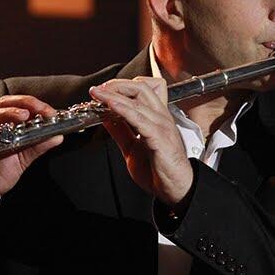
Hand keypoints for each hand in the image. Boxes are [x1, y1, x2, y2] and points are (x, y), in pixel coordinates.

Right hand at [0, 95, 63, 215]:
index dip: (37, 106)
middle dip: (26, 104)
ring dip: (8, 112)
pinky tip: (2, 132)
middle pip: (6, 103)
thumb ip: (38, 146)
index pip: (21, 106)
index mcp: (4, 121)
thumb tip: (58, 136)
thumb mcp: (23, 159)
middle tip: (43, 110)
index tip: (52, 113)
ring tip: (24, 116)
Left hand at [89, 77, 193, 206]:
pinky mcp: (160, 138)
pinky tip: (111, 107)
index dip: (122, 86)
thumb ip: (121, 131)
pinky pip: (140, 120)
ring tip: (98, 94)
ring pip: (139, 101)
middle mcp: (161, 118)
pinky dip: (124, 111)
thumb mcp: (133, 147)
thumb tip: (105, 118)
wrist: (175, 189)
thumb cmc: (159, 170)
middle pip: (141, 88)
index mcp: (156, 118)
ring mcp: (162, 126)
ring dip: (115, 96)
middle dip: (117, 85)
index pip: (143, 89)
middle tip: (99, 89)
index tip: (104, 90)